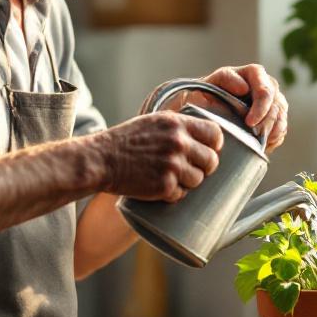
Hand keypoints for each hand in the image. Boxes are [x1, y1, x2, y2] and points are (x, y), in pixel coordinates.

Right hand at [93, 111, 223, 201]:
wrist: (101, 160)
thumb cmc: (125, 141)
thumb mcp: (153, 122)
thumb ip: (178, 127)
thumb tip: (203, 135)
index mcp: (177, 123)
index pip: (215, 134)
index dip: (214, 145)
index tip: (208, 150)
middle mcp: (178, 143)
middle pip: (211, 161)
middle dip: (203, 167)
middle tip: (191, 168)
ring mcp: (172, 165)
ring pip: (198, 180)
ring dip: (188, 182)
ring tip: (170, 177)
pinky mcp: (165, 186)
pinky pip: (182, 194)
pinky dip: (173, 193)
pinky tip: (159, 186)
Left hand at [197, 64, 288, 152]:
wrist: (206, 108)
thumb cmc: (206, 95)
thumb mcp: (208, 84)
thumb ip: (224, 81)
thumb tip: (244, 88)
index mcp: (253, 73)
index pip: (265, 90)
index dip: (260, 108)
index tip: (249, 123)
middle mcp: (267, 84)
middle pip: (276, 105)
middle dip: (266, 123)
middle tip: (253, 137)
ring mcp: (274, 101)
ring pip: (281, 117)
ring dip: (271, 132)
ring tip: (257, 142)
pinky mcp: (276, 117)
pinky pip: (281, 129)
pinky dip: (273, 138)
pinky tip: (260, 143)